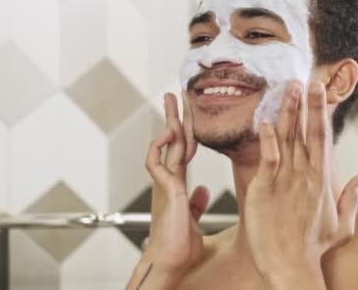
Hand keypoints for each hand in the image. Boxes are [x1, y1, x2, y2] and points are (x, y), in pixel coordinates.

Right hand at [138, 93, 207, 277]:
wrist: (171, 262)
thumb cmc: (179, 245)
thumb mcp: (192, 218)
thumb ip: (195, 202)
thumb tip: (201, 190)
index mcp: (178, 184)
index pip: (183, 149)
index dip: (186, 131)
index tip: (187, 115)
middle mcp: (169, 179)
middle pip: (172, 140)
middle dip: (174, 116)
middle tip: (175, 94)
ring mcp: (164, 182)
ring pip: (165, 144)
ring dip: (168, 121)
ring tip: (172, 101)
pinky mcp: (164, 189)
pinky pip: (156, 161)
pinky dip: (159, 146)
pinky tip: (168, 135)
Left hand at [244, 81, 357, 285]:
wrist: (290, 267)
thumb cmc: (313, 248)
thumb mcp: (340, 224)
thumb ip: (351, 198)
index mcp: (323, 180)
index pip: (323, 138)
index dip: (320, 111)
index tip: (319, 90)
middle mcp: (306, 175)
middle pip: (307, 132)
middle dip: (306, 103)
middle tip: (305, 80)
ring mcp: (285, 181)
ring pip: (287, 139)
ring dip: (287, 112)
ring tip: (287, 89)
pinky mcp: (264, 189)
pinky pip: (267, 158)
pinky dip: (267, 138)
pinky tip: (266, 120)